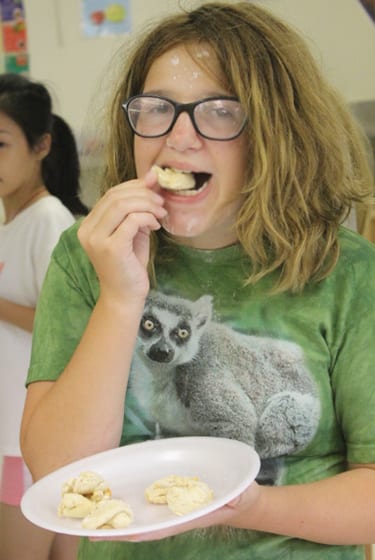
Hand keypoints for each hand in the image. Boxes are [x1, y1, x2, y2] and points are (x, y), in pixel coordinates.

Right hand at [78, 170, 166, 302]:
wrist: (125, 296)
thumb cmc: (129, 264)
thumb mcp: (134, 231)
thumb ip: (139, 207)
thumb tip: (152, 177)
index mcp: (89, 224)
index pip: (111, 194)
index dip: (134, 186)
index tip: (155, 187)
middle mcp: (87, 230)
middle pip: (116, 196)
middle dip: (143, 194)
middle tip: (161, 202)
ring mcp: (97, 239)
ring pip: (123, 205)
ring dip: (147, 204)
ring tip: (161, 213)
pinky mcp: (111, 248)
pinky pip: (131, 221)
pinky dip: (147, 218)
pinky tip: (155, 226)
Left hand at [90, 481, 260, 542]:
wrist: (239, 498)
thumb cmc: (240, 495)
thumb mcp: (242, 494)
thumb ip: (237, 496)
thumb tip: (233, 496)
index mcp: (185, 517)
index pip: (153, 529)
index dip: (129, 531)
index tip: (104, 532)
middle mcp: (172, 515)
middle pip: (137, 524)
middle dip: (110, 526)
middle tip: (80, 523)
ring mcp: (168, 507)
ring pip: (136, 513)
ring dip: (112, 514)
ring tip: (84, 510)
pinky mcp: (167, 496)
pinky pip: (143, 500)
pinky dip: (125, 499)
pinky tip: (109, 492)